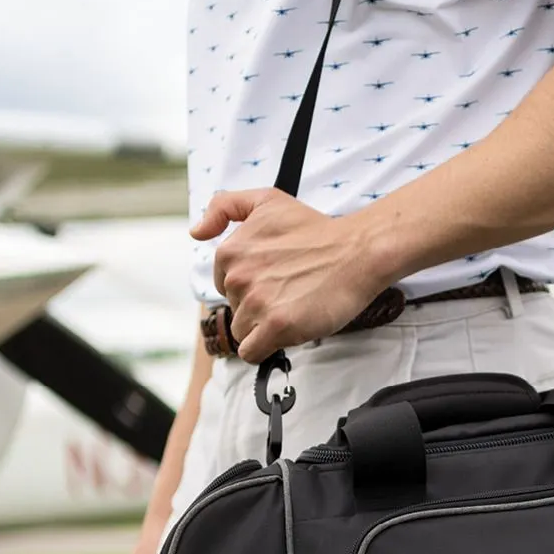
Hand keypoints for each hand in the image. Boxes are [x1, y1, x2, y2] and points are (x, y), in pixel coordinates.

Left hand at [190, 189, 391, 362]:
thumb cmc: (318, 231)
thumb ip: (225, 207)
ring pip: (243, 332)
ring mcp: (256, 303)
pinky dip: (265, 348)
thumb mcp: (267, 201)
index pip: (224, 284)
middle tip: (290, 292)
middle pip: (235, 309)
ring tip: (294, 307)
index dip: (252, 285)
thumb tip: (196, 232)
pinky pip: (251, 352)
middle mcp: (238, 277)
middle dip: (259, 306)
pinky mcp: (276, 326)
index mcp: (231, 251)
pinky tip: (285, 331)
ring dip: (265, 327)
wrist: (357, 252)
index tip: (276, 279)